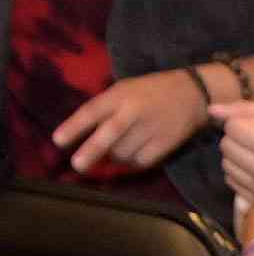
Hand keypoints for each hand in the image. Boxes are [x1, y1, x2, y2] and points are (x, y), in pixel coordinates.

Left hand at [51, 70, 209, 177]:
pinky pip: (142, 160)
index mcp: (120, 95)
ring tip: (118, 150)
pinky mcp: (167, 142)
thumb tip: (85, 136)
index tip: (58, 142)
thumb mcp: (124, 89)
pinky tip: (134, 155)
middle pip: (109, 134)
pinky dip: (133, 162)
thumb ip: (106, 108)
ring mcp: (152, 127)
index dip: (74, 127)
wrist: (193, 93)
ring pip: (124, 152)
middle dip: (91, 151)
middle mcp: (134, 111)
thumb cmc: (150, 91)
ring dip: (115, 157)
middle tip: (78, 165)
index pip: (92, 112)